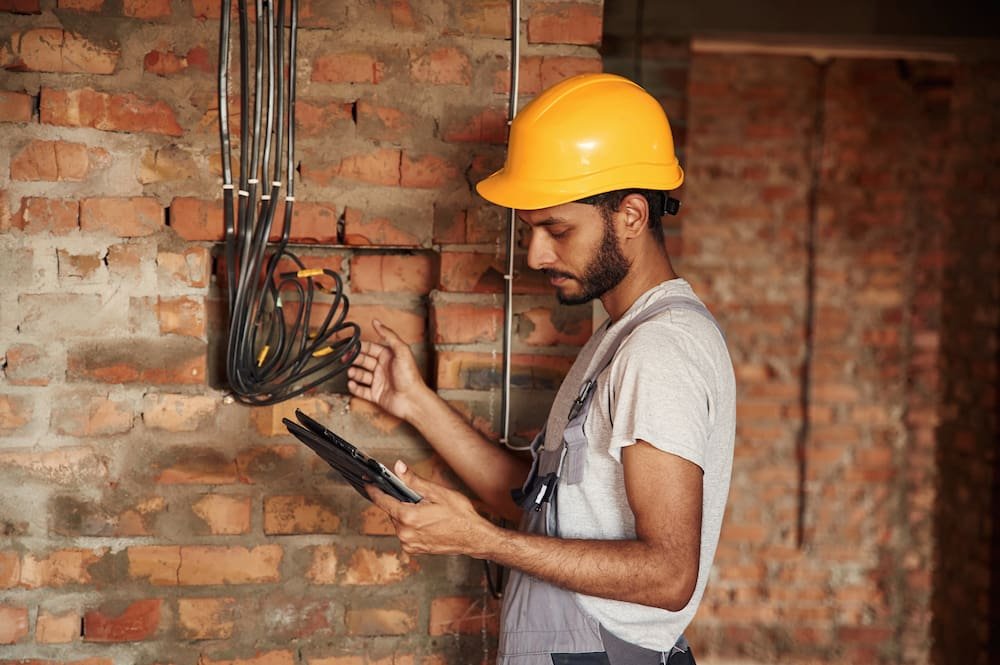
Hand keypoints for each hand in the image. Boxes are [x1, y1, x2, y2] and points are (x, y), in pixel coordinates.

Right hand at [347, 319, 430, 421]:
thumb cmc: (410, 377)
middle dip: (353, 359)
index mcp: (389, 356)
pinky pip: (361, 390)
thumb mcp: (402, 350)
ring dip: (353, 373)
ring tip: (350, 372)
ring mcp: (379, 381)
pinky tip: (352, 383)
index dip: (359, 347)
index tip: (349, 346)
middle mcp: (383, 368)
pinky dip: (355, 387)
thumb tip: (377, 322)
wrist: (412, 400)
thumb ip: (389, 335)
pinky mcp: (376, 395)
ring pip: (361, 375)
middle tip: (345, 359)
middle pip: (363, 360)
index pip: (370, 348)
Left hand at [369, 461, 494, 557]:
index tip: (367, 484)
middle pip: (393, 512)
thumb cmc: (460, 515)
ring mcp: (409, 543)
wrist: (473, 537)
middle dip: (401, 503)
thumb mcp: (438, 492)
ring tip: (427, 513)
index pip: (383, 501)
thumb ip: (414, 481)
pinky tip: (427, 523)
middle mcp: (405, 533)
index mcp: (408, 517)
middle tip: (420, 500)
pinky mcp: (414, 550)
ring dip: (407, 515)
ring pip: (399, 523)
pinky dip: (412, 526)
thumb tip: (398, 467)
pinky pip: (406, 533)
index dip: (374, 491)